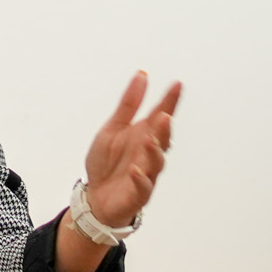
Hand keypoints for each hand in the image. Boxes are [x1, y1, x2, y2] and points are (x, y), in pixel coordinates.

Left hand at [80, 71, 182, 233]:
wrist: (95, 196)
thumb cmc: (107, 163)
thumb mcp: (112, 128)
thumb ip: (128, 104)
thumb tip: (142, 75)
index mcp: (144, 135)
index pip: (160, 115)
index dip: (169, 101)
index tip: (176, 85)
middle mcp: (149, 153)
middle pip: (162, 139)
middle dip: (164, 128)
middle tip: (164, 115)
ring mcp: (146, 173)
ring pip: (156, 162)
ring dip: (155, 151)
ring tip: (150, 140)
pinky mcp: (138, 194)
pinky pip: (143, 186)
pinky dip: (140, 178)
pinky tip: (135, 169)